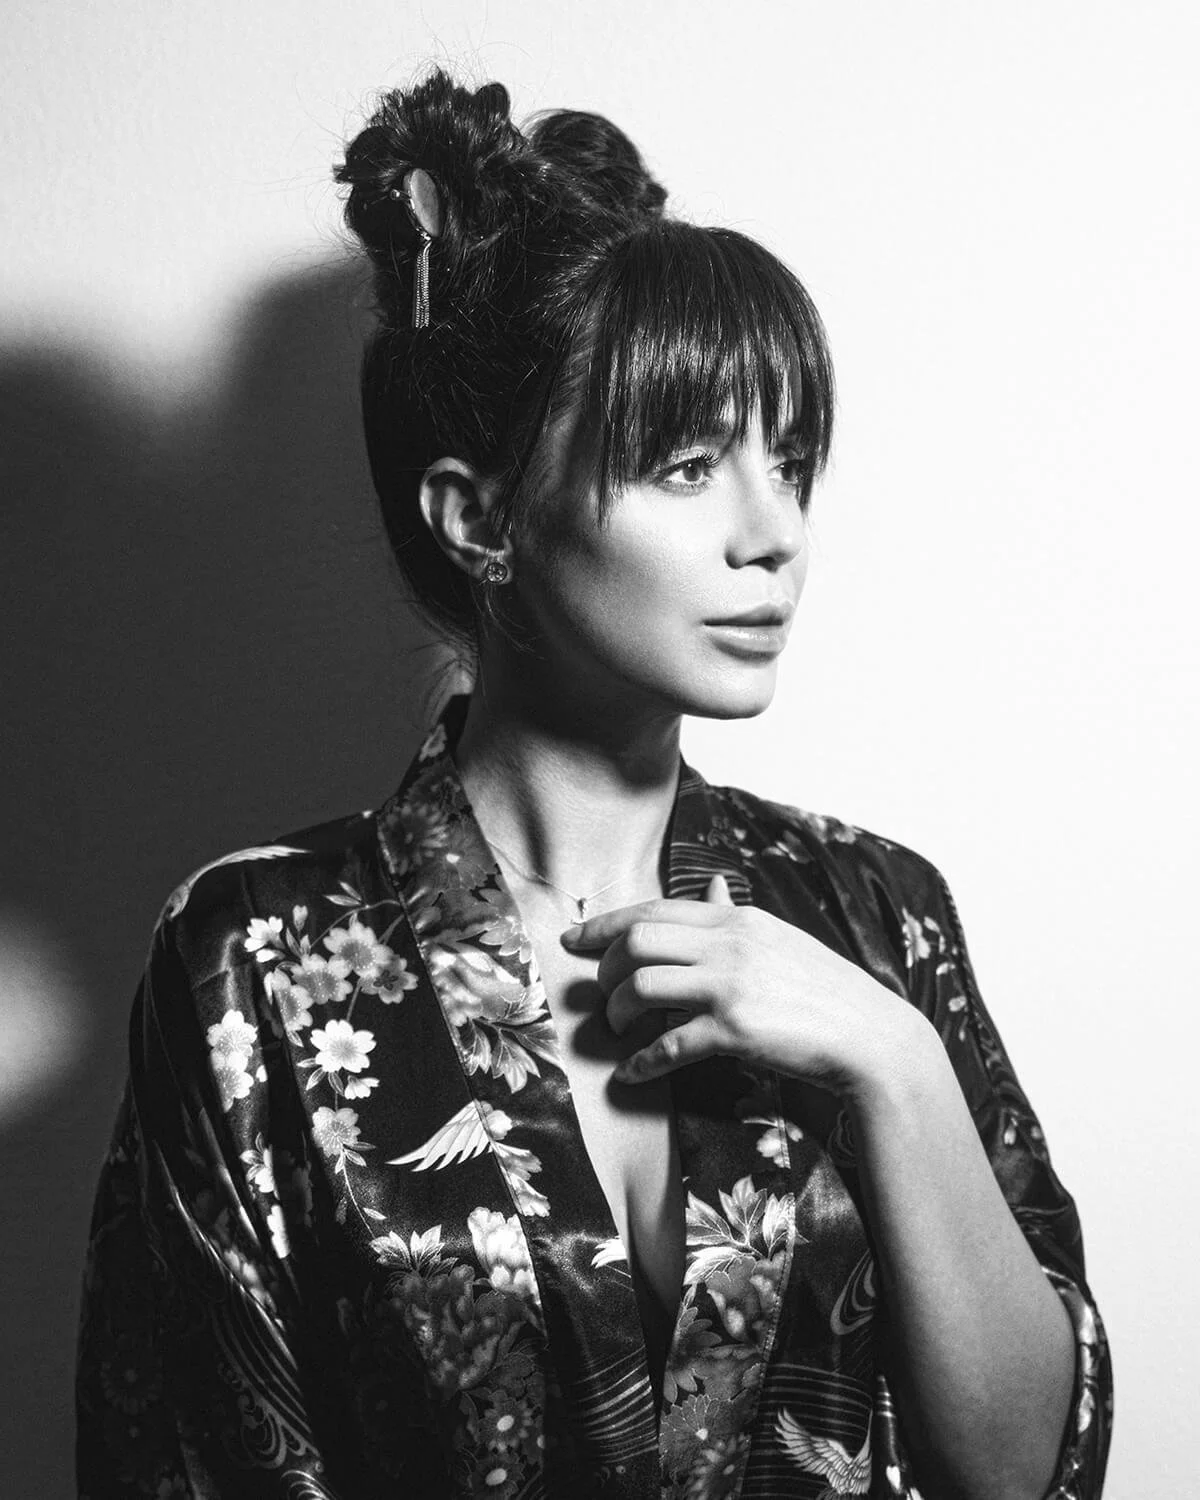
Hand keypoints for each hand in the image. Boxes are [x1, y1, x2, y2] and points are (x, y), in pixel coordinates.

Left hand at [561, 875, 918, 1093]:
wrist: (870, 1037)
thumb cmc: (822, 990)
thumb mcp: (778, 938)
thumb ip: (735, 914)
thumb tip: (710, 883)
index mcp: (738, 918)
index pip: (654, 909)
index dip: (605, 925)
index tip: (574, 940)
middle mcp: (731, 944)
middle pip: (638, 940)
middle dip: (606, 967)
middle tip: (602, 992)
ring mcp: (732, 985)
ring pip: (643, 986)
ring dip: (619, 1011)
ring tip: (620, 1028)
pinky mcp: (736, 1030)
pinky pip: (669, 1043)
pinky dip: (642, 1062)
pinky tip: (633, 1074)